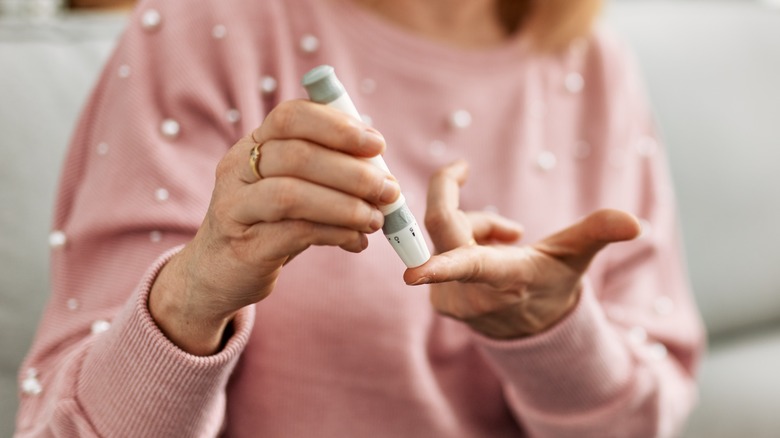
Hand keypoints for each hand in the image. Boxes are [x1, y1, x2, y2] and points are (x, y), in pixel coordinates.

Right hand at [150, 100, 399, 353]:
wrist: (217, 274)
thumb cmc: (267, 225)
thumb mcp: (293, 191)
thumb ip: (329, 177)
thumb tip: (384, 177)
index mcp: (252, 145)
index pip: (291, 116)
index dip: (337, 126)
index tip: (377, 145)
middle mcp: (237, 169)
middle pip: (297, 155)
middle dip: (353, 172)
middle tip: (389, 190)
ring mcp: (234, 208)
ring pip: (292, 194)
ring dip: (346, 205)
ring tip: (376, 219)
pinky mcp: (242, 247)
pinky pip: (294, 233)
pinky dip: (334, 233)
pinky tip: (356, 240)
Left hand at [404, 160, 640, 338]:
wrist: (533, 328)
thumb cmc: (554, 285)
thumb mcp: (576, 257)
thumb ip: (598, 233)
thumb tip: (636, 223)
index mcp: (504, 279)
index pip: (470, 267)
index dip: (439, 266)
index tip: (411, 274)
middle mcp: (471, 293)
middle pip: (444, 225)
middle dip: (463, 203)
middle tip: (471, 180)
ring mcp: (450, 300)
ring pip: (446, 235)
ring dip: (473, 228)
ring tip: (506, 238)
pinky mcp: (439, 299)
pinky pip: (439, 250)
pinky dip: (463, 244)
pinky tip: (488, 254)